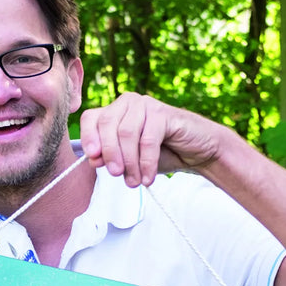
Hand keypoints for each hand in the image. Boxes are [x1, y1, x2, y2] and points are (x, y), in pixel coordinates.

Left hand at [79, 92, 221, 187]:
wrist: (196, 152)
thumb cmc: (160, 154)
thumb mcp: (129, 160)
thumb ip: (110, 158)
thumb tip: (93, 159)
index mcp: (115, 111)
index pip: (91, 118)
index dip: (88, 137)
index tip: (93, 159)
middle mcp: (128, 103)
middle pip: (107, 124)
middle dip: (110, 153)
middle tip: (116, 175)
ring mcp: (146, 105)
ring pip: (126, 133)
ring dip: (129, 162)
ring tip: (135, 182)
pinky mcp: (164, 113)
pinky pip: (147, 140)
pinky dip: (146, 163)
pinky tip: (148, 178)